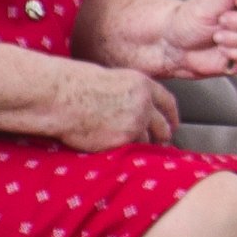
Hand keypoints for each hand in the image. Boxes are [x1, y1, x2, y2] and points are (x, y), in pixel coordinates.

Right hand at [58, 65, 178, 151]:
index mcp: (143, 85)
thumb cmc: (78, 86)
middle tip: (158, 145)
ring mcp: (135, 123)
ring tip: (134, 153)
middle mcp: (144, 104)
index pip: (168, 103)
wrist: (63, 96)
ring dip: (142, 148)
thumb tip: (138, 109)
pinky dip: (127, 155)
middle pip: (163, 126)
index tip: (173, 125)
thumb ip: (131, 95)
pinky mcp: (123, 140)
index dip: (171, 116)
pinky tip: (119, 155)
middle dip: (163, 137)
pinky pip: (131, 151)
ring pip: (148, 142)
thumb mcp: (114, 81)